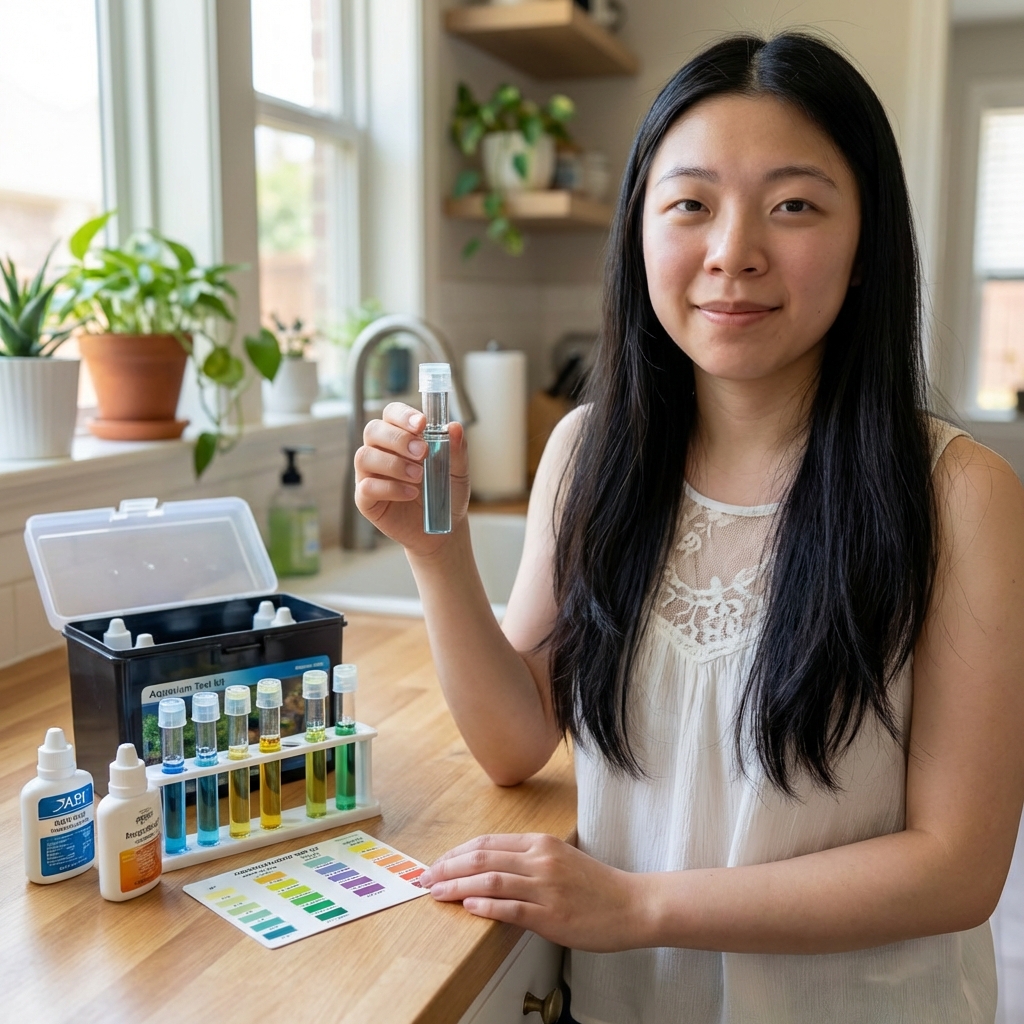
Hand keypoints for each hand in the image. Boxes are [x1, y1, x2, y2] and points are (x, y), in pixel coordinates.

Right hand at [354, 401, 470, 557]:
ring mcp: (370, 474)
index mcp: (401, 437)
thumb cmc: (446, 493)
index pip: (391, 413)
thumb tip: (455, 426)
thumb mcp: (458, 471)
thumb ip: (456, 449)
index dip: (403, 415)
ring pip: (364, 456)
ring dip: (393, 463)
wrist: (443, 527)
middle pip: (373, 430)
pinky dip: (391, 488)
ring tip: (418, 476)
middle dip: (398, 438)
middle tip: (423, 452)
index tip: (422, 423)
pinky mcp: (366, 499)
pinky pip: (366, 486)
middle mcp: (381, 451)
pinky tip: (412, 494)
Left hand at [420, 833, 649, 952]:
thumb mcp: (561, 860)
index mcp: (541, 844)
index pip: (488, 843)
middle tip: (425, 877)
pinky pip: (511, 908)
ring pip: (491, 881)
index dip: (457, 852)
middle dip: (448, 867)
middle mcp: (541, 859)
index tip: (437, 862)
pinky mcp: (552, 915)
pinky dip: (485, 906)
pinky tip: (468, 907)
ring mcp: (546, 887)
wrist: (633, 905)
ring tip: (436, 892)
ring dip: (457, 886)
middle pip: (482, 858)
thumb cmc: (597, 886)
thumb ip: (528, 861)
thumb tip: (491, 870)